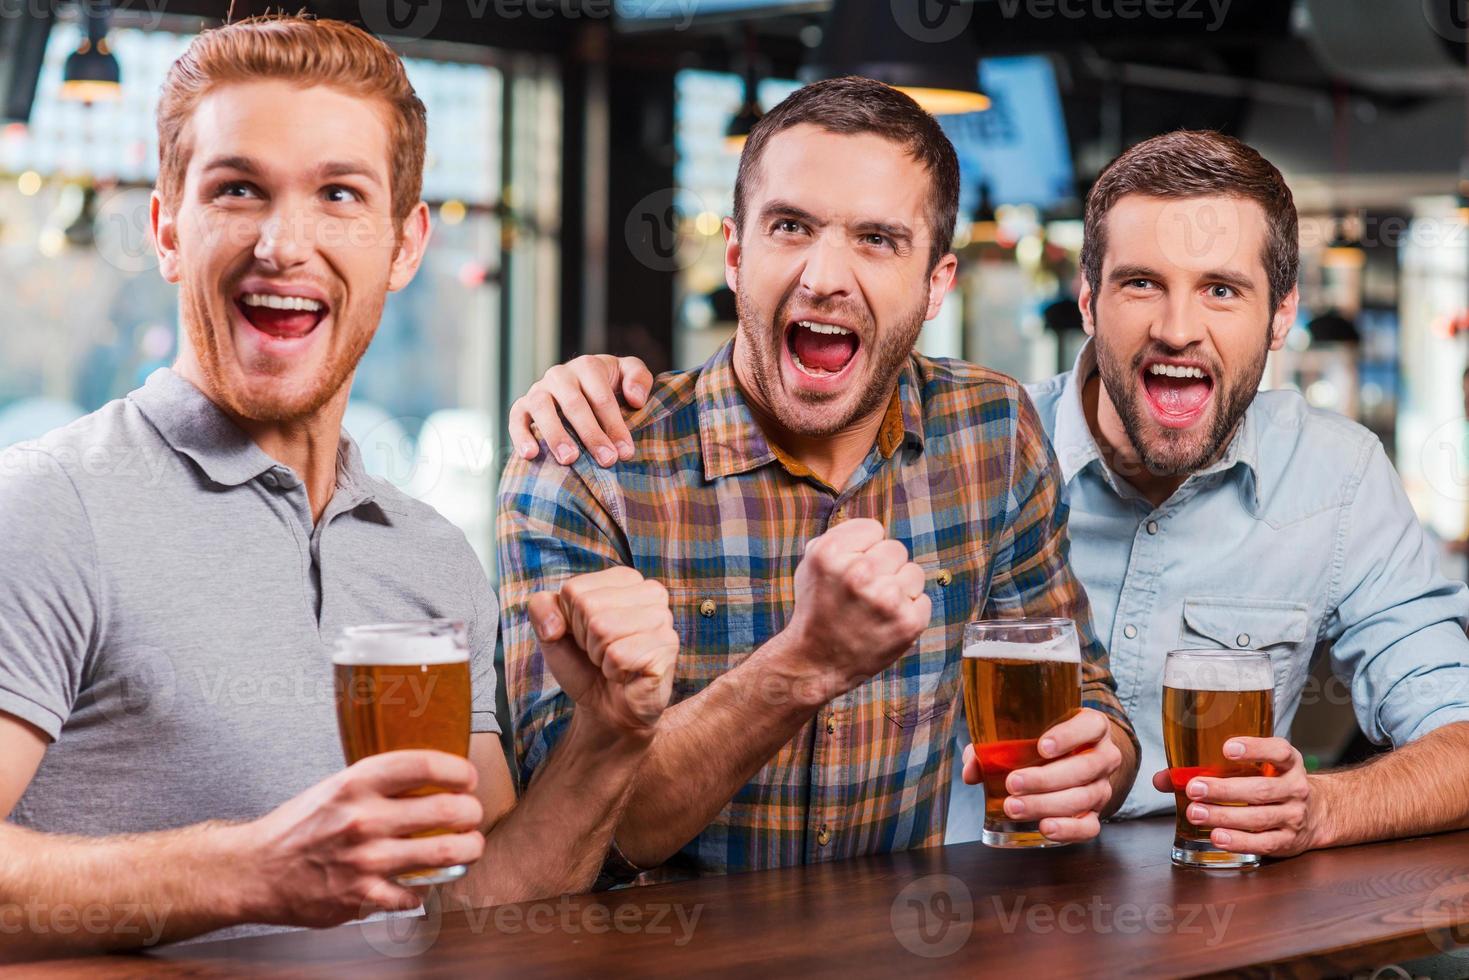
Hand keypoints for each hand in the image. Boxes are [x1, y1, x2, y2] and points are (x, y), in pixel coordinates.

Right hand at [237, 750, 484, 927]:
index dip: (457, 770)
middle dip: (471, 812)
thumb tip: (429, 777)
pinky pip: (415, 893)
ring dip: (467, 849)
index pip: (423, 765)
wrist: (255, 870)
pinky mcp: (361, 896)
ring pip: (443, 853)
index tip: (467, 777)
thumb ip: (378, 783)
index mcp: (356, 783)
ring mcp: (364, 860)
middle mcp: (363, 819)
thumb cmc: (298, 826)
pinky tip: (425, 880)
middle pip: (446, 810)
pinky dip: (426, 888)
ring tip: (469, 845)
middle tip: (472, 814)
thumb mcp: (335, 787)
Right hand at [508, 354, 653, 466]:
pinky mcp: (521, 407)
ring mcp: (538, 390)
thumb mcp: (628, 373)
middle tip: (606, 460)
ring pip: (542, 408)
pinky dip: (520, 436)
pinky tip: (531, 455)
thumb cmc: (609, 385)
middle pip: (574, 403)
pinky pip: (516, 419)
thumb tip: (634, 399)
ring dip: (555, 435)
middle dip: (591, 434)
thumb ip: (638, 378)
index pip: (601, 395)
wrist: (580, 387)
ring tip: (569, 459)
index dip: (614, 424)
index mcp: (587, 366)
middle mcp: (560, 375)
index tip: (625, 451)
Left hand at [527, 567, 678, 736]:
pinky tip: (627, 674)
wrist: (607, 708)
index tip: (587, 636)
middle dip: (585, 640)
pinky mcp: (667, 647)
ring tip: (614, 662)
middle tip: (602, 653)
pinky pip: (618, 655)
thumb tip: (554, 623)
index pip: (574, 590)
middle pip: (588, 607)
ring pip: (603, 629)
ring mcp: (663, 619)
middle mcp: (650, 592)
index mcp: (624, 579)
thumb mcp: (553, 633)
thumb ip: (541, 609)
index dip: (570, 621)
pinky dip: (614, 671)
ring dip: (600, 656)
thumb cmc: (585, 665)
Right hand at [778, 519, 930, 702]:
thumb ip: (839, 538)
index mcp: (830, 552)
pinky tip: (886, 623)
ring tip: (876, 608)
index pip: (874, 529)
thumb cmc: (817, 609)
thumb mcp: (811, 565)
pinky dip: (910, 612)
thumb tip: (872, 529)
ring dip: (899, 588)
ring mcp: (885, 599)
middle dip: (884, 567)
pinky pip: (924, 601)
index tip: (852, 567)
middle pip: (896, 549)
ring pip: (914, 573)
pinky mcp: (907, 623)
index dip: (864, 548)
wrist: (816, 661)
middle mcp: (858, 572)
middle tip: (865, 591)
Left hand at [961, 708, 1122, 842]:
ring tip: (1014, 807)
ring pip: (1083, 797)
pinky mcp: (1097, 813)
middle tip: (1013, 783)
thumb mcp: (1025, 734)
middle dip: (1045, 778)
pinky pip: (1089, 826)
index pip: (1090, 726)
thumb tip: (971, 770)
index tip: (1042, 746)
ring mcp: (1103, 786)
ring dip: (1046, 804)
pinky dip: (1068, 829)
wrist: (1073, 760)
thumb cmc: (1044, 742)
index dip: (1069, 736)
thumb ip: (995, 747)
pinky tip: (1044, 827)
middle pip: (1083, 768)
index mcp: (1092, 727)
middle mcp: (1103, 756)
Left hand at [1150, 736, 1321, 857]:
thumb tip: (1163, 779)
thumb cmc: (1270, 783)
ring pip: (1259, 817)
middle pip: (1261, 789)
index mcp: (1287, 762)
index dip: (1255, 748)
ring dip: (1225, 816)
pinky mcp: (1288, 841)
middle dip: (1224, 790)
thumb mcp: (1253, 769)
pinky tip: (1217, 837)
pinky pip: (1263, 842)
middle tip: (1194, 789)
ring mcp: (1294, 816)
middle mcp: (1295, 788)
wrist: (1316, 814)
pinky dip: (1239, 841)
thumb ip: (1209, 769)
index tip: (1227, 748)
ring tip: (1196, 813)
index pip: (1278, 751)